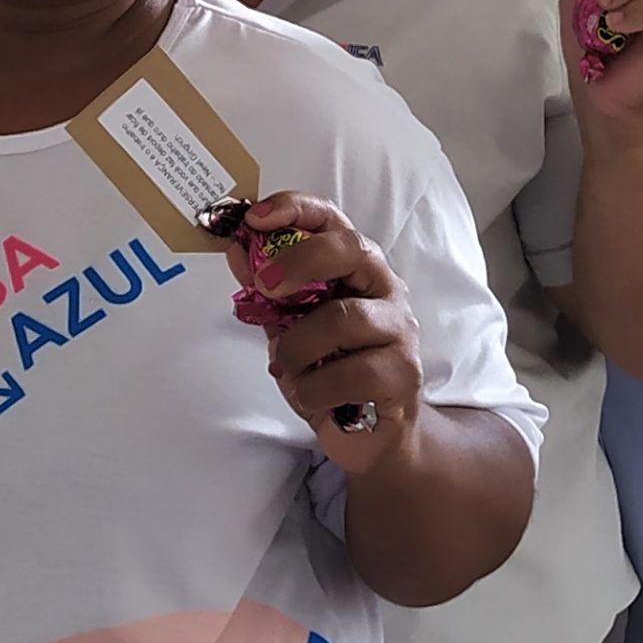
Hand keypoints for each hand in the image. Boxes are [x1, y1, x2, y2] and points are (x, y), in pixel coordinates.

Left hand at [224, 194, 424, 471]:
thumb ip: (269, 291)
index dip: (295, 209)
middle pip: (351, 249)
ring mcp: (399, 329)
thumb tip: (237, 249)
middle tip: (265, 286)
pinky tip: (313, 398)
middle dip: (300, 261)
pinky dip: (316, 388)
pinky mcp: (405, 373)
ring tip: (286, 369)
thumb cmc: (331, 371)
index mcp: (355, 268)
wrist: (371, 433)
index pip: (332, 220)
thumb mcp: (291, 326)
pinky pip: (352, 373)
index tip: (255, 217)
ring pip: (344, 318)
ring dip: (298, 348)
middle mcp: (384, 288)